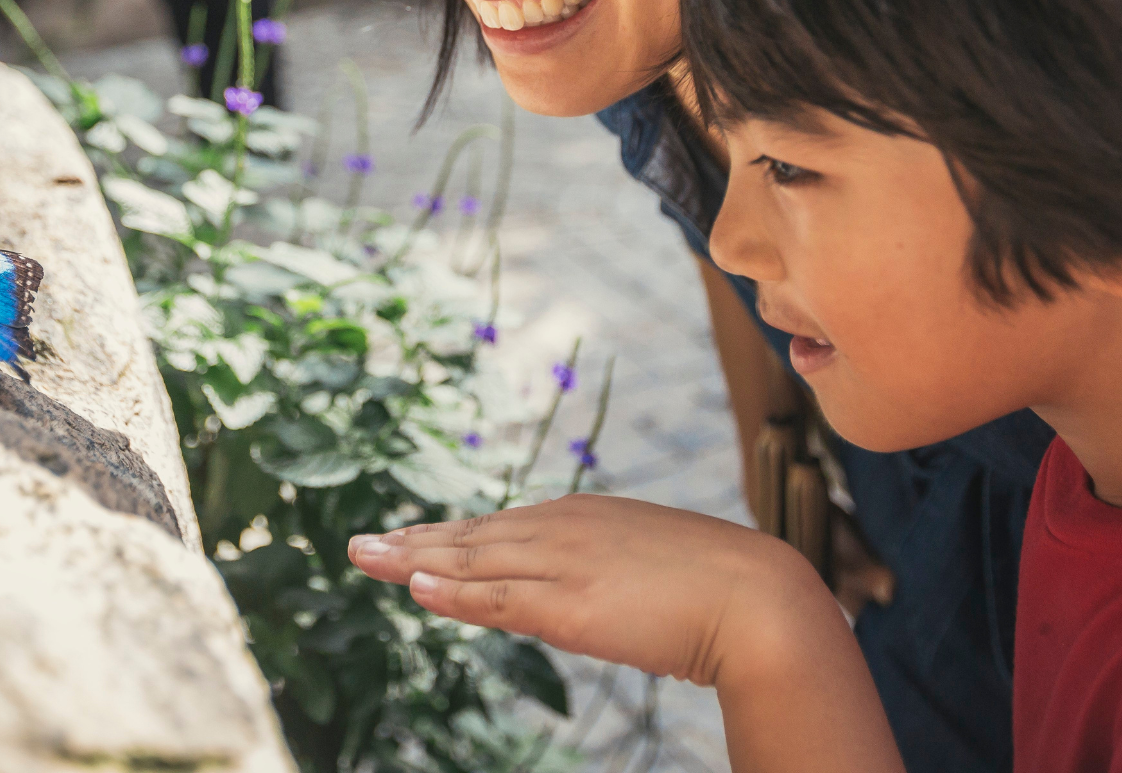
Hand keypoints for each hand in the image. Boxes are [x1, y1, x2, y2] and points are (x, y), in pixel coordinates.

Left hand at [348, 494, 821, 686]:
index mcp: (584, 517)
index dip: (450, 536)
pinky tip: (417, 586)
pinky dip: (455, 592)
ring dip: (414, 558)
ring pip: (472, 560)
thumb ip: (611, 572)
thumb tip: (597, 594)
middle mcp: (564, 529)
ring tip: (367, 556)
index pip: (501, 527)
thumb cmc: (720, 589)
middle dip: (414, 540)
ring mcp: (564, 563)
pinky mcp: (569, 604)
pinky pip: (498, 598)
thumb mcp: (650, 569)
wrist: (760, 598)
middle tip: (362, 544)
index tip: (411, 540)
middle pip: (472, 536)